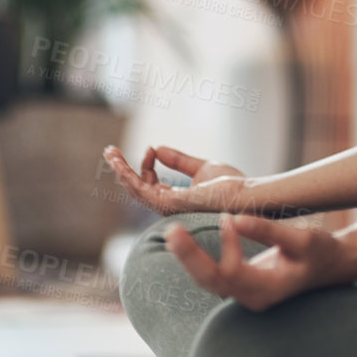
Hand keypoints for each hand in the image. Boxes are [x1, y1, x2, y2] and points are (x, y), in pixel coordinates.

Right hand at [104, 144, 248, 216]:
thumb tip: (158, 149)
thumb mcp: (201, 167)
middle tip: (109, 152)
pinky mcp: (172, 204)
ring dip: (121, 172)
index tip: (151, 148)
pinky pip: (144, 191)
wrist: (247, 192)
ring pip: (136, 190)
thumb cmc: (231, 184)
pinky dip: (130, 176)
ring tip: (110, 154)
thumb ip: (179, 161)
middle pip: (137, 190)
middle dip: (122, 171)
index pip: (150, 185)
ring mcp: (169, 207)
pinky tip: (123, 164)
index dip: (146, 165)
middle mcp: (169, 207)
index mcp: (175, 200)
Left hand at [164, 211, 351, 311]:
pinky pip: (214, 276)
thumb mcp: (301, 238)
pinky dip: (198, 260)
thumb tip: (236, 217)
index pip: (233, 272)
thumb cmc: (320, 252)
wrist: (331, 268)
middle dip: (190, 257)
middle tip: (171, 231)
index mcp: (268, 289)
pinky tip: (183, 243)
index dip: (227, 245)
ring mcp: (246, 296)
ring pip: (208, 281)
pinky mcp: (242, 288)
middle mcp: (253, 299)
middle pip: (212, 282)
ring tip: (173, 234)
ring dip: (189, 258)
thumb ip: (268, 230)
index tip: (228, 217)